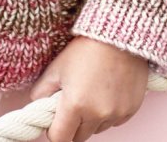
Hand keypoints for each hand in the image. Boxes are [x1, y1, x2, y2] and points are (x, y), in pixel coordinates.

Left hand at [29, 36, 148, 141]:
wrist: (118, 34)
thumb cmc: (85, 48)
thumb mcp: (57, 67)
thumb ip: (42, 91)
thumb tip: (36, 106)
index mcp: (75, 105)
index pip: (60, 138)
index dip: (54, 131)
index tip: (54, 121)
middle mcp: (97, 114)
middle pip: (79, 137)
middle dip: (73, 124)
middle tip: (74, 102)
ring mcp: (116, 113)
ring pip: (98, 129)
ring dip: (92, 119)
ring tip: (92, 91)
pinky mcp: (130, 110)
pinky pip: (115, 121)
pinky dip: (109, 112)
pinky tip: (107, 91)